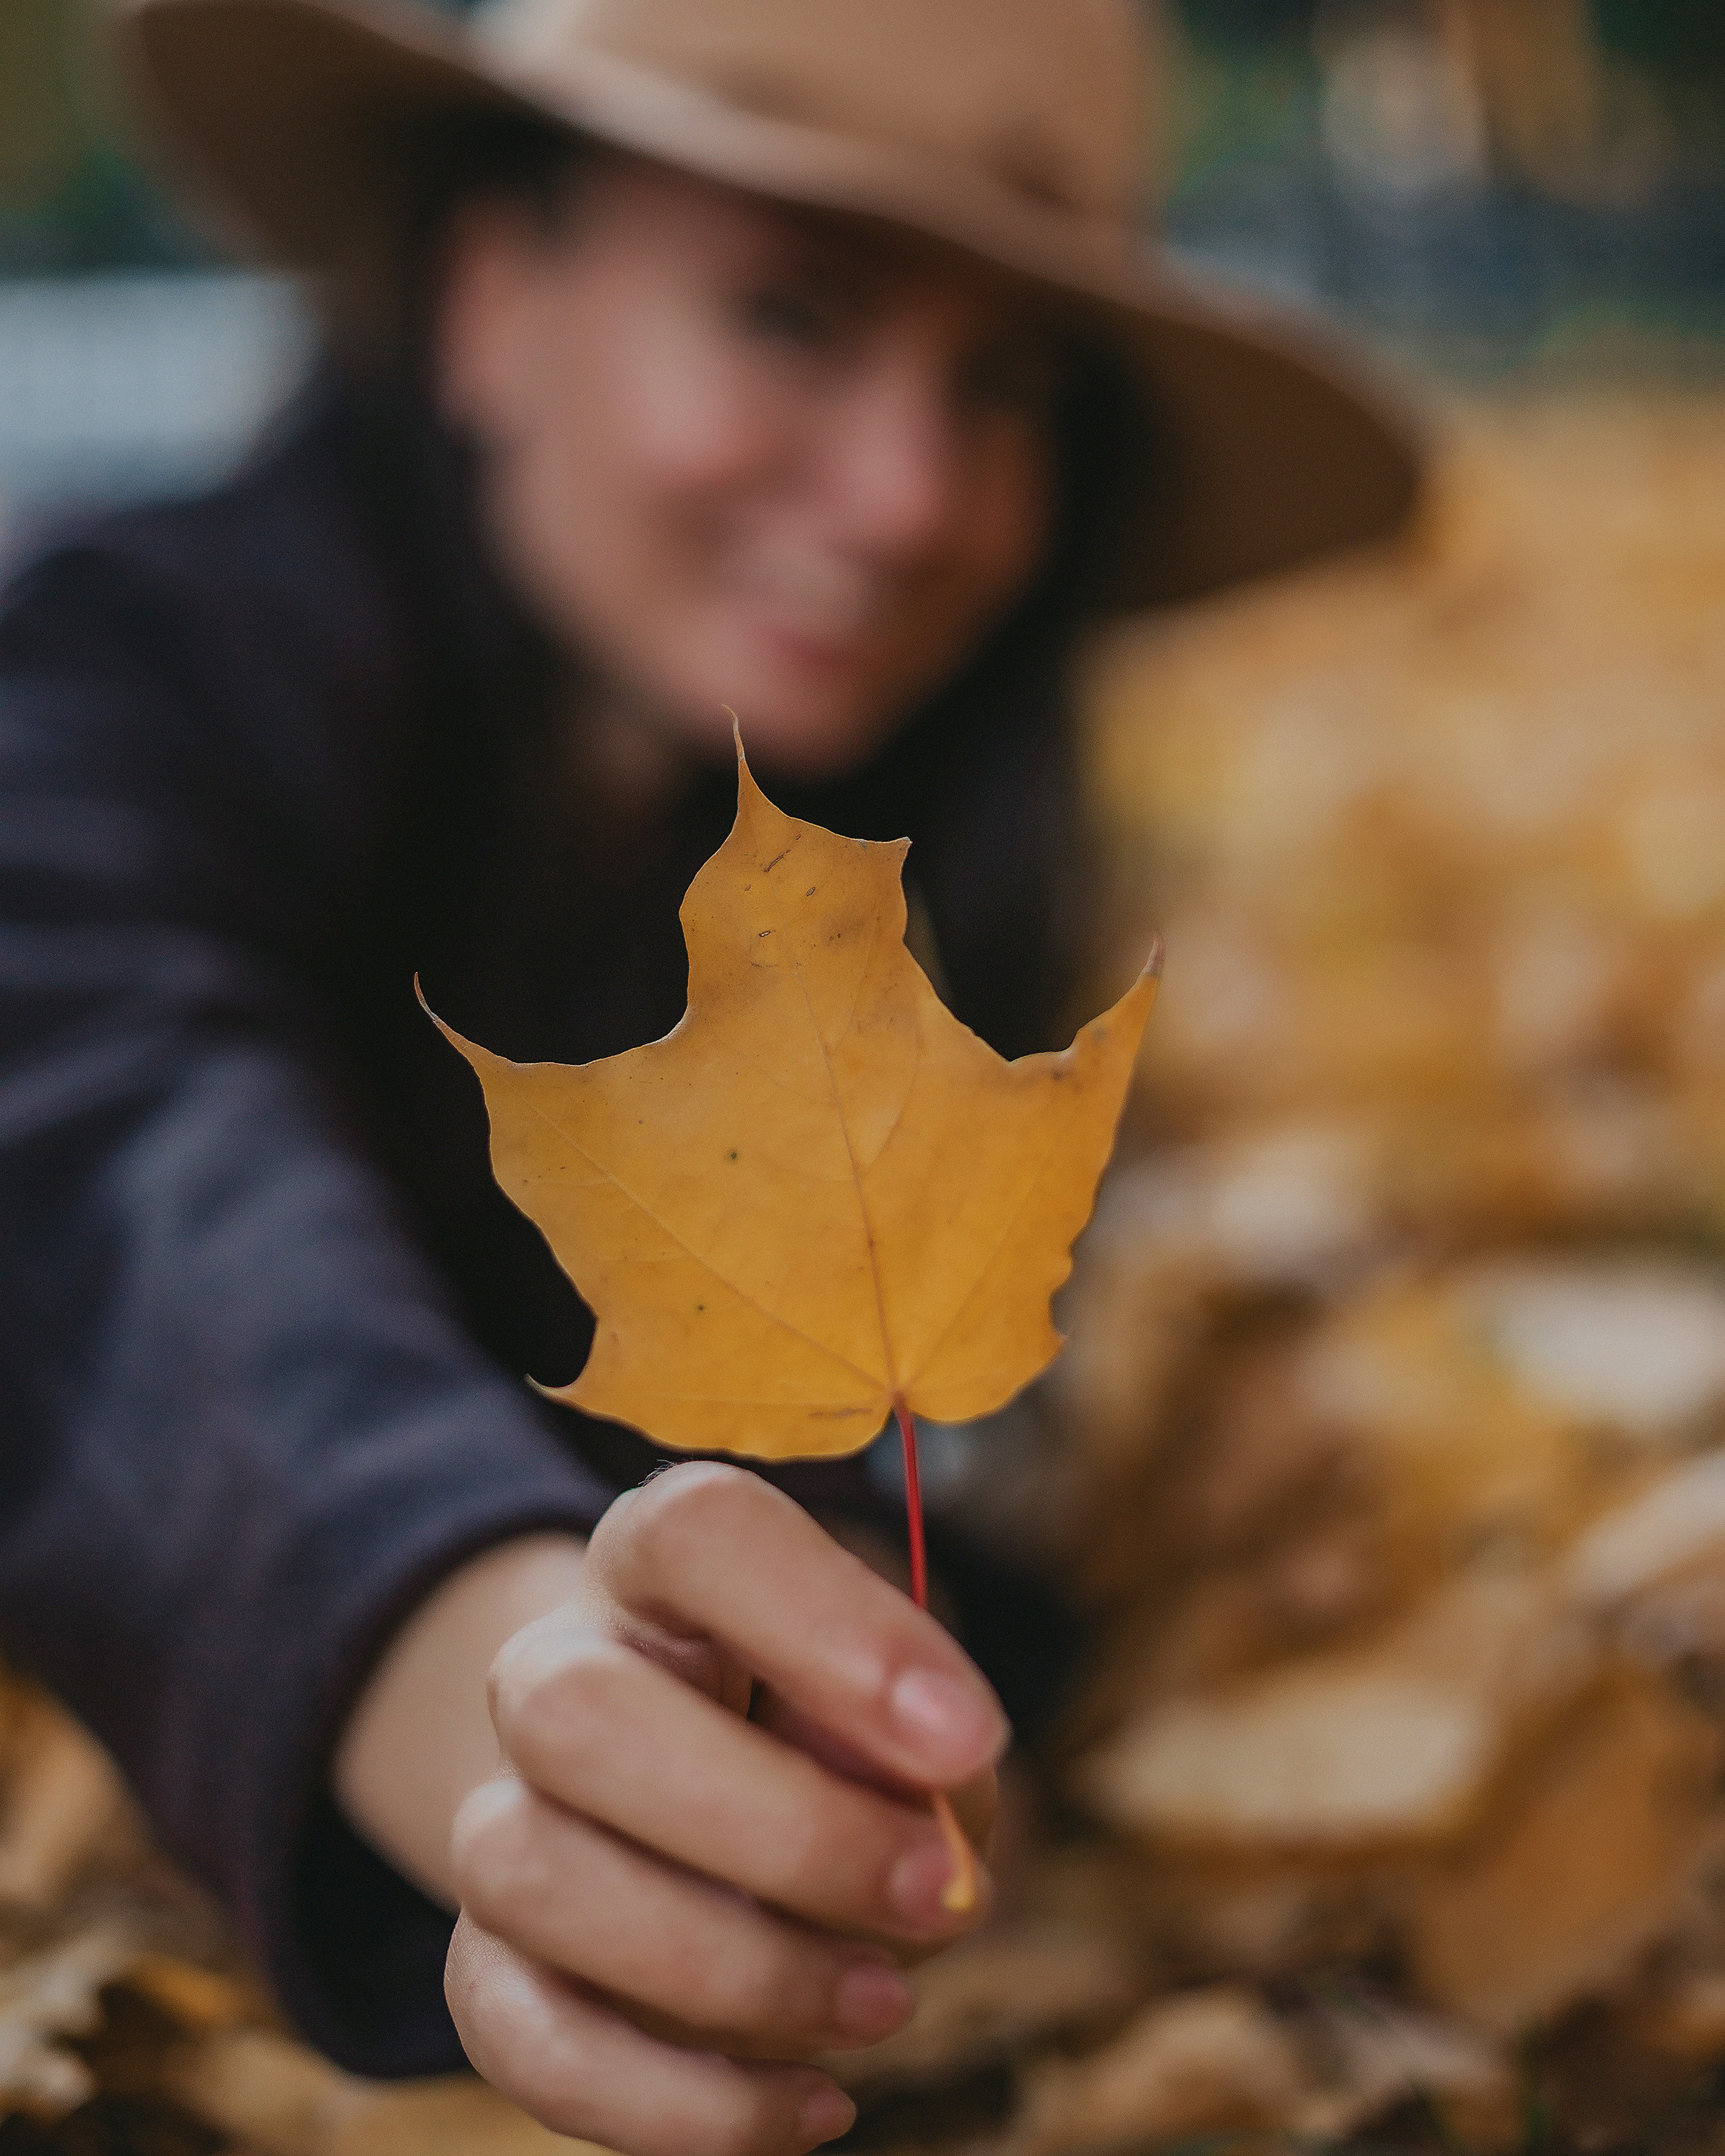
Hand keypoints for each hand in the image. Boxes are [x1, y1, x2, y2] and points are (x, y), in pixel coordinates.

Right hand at [444, 1461, 1005, 2155]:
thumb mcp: (903, 1708)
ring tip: (885, 2000)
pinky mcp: (490, 1963)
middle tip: (941, 1895)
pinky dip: (678, 2103)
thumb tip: (933, 1831)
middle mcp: (554, 1668)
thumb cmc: (835, 1734)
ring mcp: (501, 1814)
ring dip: (738, 1971)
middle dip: (784, 1832)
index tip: (967, 1737)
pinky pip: (524, 2040)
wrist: (702, 1799)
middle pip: (579, 1715)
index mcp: (661, 1563)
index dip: (829, 1624)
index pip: (699, 1533)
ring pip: (538, 1878)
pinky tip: (811, 2103)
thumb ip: (926, 1747)